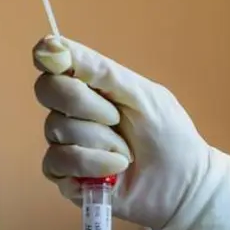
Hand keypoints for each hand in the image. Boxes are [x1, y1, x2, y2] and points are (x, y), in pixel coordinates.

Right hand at [33, 36, 209, 229]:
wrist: (183, 184)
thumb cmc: (168, 135)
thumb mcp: (140, 94)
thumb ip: (99, 70)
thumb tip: (51, 45)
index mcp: (91, 85)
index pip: (52, 61)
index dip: (50, 58)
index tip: (60, 61)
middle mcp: (73, 111)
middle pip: (47, 90)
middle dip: (84, 103)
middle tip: (117, 118)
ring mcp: (67, 143)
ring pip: (56, 128)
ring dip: (101, 141)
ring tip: (128, 153)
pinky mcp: (66, 176)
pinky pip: (57, 162)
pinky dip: (91, 163)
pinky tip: (116, 169)